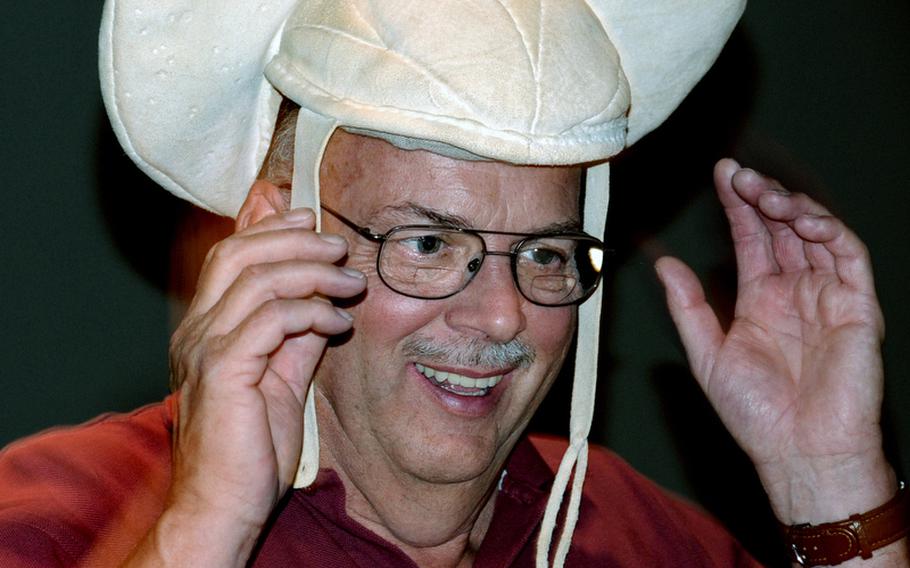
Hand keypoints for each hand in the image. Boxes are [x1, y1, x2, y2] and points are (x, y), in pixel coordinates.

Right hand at [146, 204, 365, 563]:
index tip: (312, 218)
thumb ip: (296, 337)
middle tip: (339, 244)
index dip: (270, 228)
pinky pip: (271, 318)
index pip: (229, 256)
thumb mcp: (281, 380)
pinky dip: (311, 310)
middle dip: (293, 238)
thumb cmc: (251, 449)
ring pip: (256, 277)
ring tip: (351, 280)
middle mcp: (196, 330)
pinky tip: (339, 321)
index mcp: (205, 329)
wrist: (224, 504)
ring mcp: (204, 348)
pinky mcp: (224, 370)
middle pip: (238, 253)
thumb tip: (324, 301)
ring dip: (312, 270)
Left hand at [656, 159, 894, 524]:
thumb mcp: (708, 354)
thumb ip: (688, 308)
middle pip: (782, 229)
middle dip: (761, 196)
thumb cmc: (755, 414)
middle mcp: (796, 292)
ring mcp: (828, 296)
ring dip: (791, 207)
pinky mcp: (858, 307)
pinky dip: (829, 232)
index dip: (738, 206)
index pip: (752, 239)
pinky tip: (800, 218)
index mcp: (762, 300)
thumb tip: (663, 264)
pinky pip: (849, 258)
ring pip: (816, 234)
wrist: (798, 452)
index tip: (721, 175)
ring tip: (762, 191)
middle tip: (737, 175)